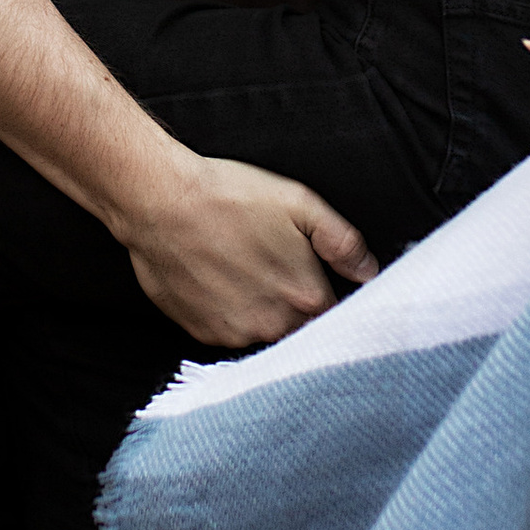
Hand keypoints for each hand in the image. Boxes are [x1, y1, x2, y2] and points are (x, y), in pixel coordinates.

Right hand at [111, 151, 377, 353]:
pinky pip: (230, 332)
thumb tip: (368, 272)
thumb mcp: (299, 202)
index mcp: (306, 297)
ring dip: (264, 312)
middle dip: (298, 307)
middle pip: (302, 329)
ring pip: (265, 333)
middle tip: (277, 269)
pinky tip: (220, 281)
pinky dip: (231, 313)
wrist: (160, 202)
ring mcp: (236, 333)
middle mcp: (273, 325)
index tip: (319, 281)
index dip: (331, 298)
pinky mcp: (203, 333)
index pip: (337, 317)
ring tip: (245, 271)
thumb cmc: (229, 196)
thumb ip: (342, 241)